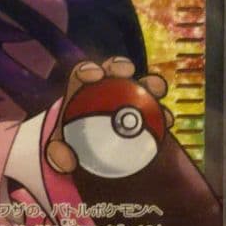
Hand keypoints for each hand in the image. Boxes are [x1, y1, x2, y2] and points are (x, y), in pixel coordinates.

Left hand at [45, 57, 172, 176]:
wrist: (90, 152)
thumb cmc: (71, 143)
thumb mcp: (59, 150)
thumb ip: (58, 154)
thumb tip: (67, 160)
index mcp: (83, 89)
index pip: (83, 73)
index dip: (89, 69)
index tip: (95, 76)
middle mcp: (107, 87)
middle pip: (114, 69)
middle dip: (120, 65)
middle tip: (126, 73)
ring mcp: (129, 97)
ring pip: (141, 83)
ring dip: (150, 83)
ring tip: (156, 90)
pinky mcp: (146, 113)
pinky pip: (156, 111)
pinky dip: (162, 114)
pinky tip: (167, 121)